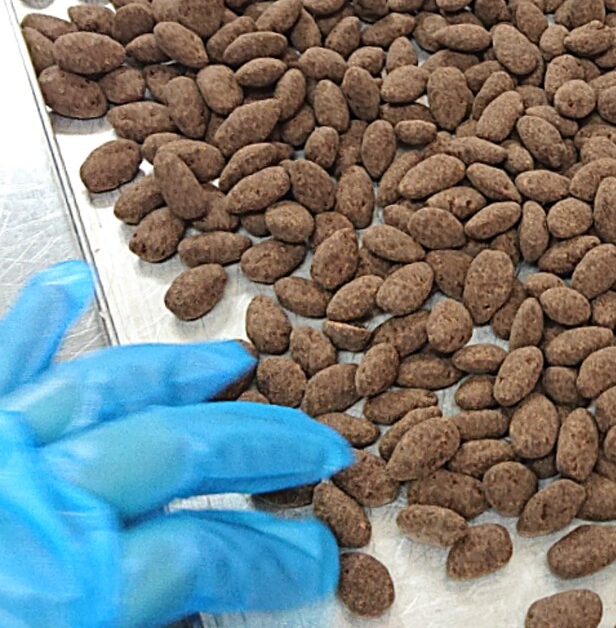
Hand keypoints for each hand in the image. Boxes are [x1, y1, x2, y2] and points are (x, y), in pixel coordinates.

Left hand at [0, 261, 354, 627]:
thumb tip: (202, 610)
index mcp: (68, 591)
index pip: (209, 553)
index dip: (278, 558)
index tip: (317, 565)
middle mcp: (30, 506)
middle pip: (178, 448)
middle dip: (264, 445)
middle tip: (319, 448)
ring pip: (95, 386)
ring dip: (173, 370)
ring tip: (236, 360)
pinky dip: (25, 327)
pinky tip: (58, 286)